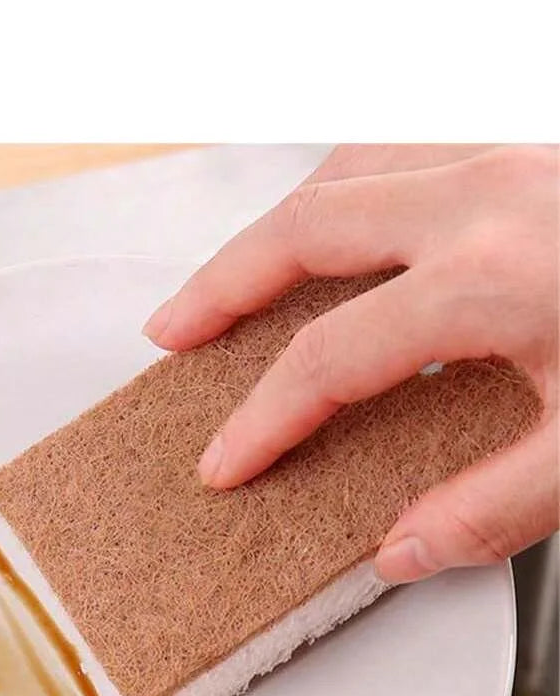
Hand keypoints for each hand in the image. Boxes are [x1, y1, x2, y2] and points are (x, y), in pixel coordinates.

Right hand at [143, 145, 558, 583]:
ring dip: (278, 227)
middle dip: (223, 286)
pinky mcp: (539, 147)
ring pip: (352, 165)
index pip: (334, 355)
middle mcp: (489, 196)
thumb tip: (401, 548)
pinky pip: (408, 146)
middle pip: (308, 227)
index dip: (264, 418)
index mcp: (495, 277)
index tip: (223, 463)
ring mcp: (515, 155)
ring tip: (237, 280)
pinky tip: (348, 227)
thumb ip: (496, 508)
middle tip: (172, 335)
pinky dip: (350, 189)